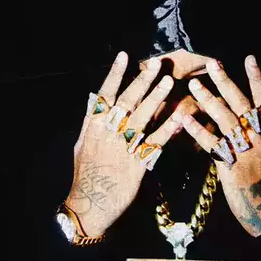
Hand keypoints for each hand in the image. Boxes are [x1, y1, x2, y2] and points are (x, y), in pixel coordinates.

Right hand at [67, 52, 183, 236]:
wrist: (90, 204)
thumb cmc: (86, 174)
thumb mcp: (82, 144)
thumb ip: (92, 122)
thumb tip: (96, 99)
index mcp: (94, 126)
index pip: (105, 94)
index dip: (115, 74)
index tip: (124, 56)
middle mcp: (109, 133)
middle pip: (127, 101)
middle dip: (142, 81)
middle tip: (156, 65)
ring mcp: (124, 147)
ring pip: (142, 117)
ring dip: (156, 98)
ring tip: (168, 81)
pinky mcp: (138, 164)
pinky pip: (156, 142)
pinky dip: (167, 128)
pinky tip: (178, 116)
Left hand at [182, 55, 260, 236]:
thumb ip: (251, 135)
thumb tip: (234, 117)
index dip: (257, 79)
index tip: (249, 58)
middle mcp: (259, 139)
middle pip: (241, 104)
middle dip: (227, 82)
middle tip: (212, 63)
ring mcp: (247, 152)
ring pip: (226, 120)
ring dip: (209, 100)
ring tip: (193, 85)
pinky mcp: (233, 168)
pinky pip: (214, 145)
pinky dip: (199, 132)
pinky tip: (185, 121)